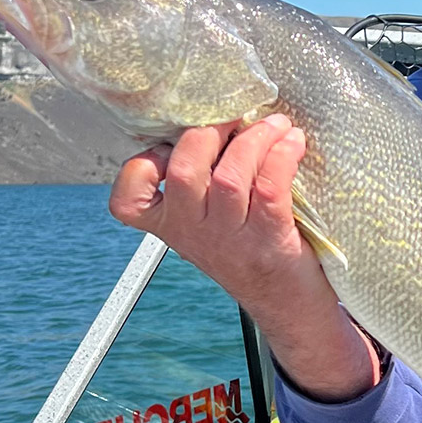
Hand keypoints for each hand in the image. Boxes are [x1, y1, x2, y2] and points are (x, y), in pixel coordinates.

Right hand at [108, 115, 379, 399]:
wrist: (289, 305)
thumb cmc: (251, 249)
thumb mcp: (207, 224)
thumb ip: (197, 185)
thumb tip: (215, 117)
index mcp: (171, 226)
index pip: (128, 200)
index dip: (142, 164)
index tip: (170, 145)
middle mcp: (193, 233)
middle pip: (184, 169)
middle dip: (211, 130)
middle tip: (239, 116)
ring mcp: (230, 238)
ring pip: (229, 174)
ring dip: (256, 137)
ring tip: (277, 124)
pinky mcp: (269, 240)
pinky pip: (269, 185)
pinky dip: (282, 155)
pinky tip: (294, 142)